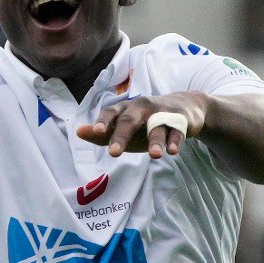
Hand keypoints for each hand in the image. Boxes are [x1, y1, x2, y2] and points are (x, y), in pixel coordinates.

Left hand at [78, 92, 208, 157]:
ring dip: (155, 141)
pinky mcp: (181, 121)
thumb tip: (78, 132)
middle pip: (130, 120)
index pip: (111, 113)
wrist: (185, 107)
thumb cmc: (146, 122)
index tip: (96, 132)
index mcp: (125, 109)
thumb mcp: (124, 128)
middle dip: (122, 136)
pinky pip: (177, 131)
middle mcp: (142, 107)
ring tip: (155, 155)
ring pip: (157, 127)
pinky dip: (175, 141)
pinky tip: (172, 151)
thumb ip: (103, 133)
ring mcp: (162, 113)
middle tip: (113, 153)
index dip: (103, 122)